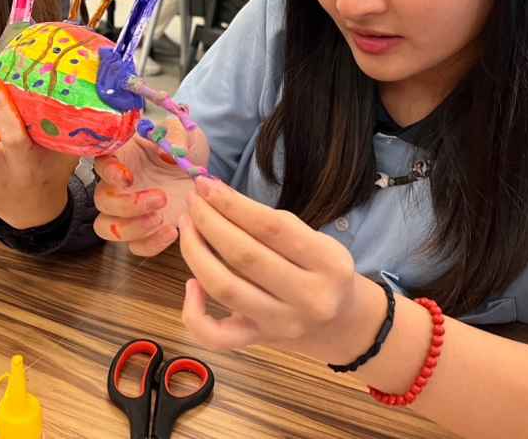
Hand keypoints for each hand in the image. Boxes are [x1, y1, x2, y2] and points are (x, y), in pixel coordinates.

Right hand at [93, 118, 209, 255]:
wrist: (202, 176)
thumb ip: (176, 135)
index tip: (127, 177)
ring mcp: (129, 212)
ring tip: (161, 219)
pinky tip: (172, 231)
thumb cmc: (185, 150)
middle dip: (128, 204)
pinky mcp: (145, 232)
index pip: (102, 163)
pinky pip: (135, 247)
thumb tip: (171, 152)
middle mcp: (118, 185)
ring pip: (108, 228)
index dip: (109, 172)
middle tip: (161, 198)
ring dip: (132, 228)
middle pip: (102, 201)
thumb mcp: (186, 133)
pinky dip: (150, 244)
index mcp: (122, 156)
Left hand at [179, 177, 382, 362]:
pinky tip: (190, 283)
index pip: (271, 228)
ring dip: (195, 252)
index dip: (232, 203)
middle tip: (193, 200)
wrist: (341, 324)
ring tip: (186, 225)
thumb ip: (272, 224)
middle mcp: (309, 298)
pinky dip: (194, 312)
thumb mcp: (316, 240)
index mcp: (329, 263)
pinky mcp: (259, 342)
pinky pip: (216, 336)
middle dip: (209, 221)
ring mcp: (282, 324)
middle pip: (244, 255)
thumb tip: (217, 195)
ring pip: (225, 289)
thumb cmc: (320, 271)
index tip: (206, 184)